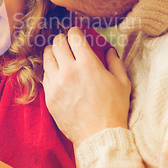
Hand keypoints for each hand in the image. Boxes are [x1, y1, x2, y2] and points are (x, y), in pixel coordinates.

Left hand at [43, 27, 130, 147]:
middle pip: (57, 44)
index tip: (75, 33)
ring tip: (56, 53)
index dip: (74, 32)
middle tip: (65, 41)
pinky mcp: (49, 96)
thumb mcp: (122, 82)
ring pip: (47, 58)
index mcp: (88, 64)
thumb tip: (109, 49)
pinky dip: (49, 70)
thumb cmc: (114, 109)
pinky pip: (45, 76)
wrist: (99, 136)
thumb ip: (115, 62)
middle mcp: (69, 70)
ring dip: (52, 52)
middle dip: (61, 39)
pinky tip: (55, 72)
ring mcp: (56, 83)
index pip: (74, 37)